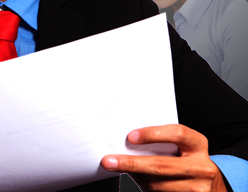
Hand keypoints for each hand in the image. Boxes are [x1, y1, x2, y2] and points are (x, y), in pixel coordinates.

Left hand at [101, 124, 226, 191]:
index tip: (130, 136)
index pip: (177, 133)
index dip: (153, 134)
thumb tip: (128, 143)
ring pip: (158, 185)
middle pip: (163, 165)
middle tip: (109, 161)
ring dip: (137, 178)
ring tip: (123, 169)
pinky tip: (138, 179)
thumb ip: (162, 141)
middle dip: (132, 163)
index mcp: (198, 144)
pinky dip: (145, 187)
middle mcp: (201, 167)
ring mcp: (198, 189)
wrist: (211, 184)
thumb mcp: (182, 145)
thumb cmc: (187, 158)